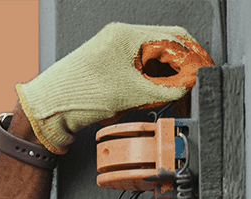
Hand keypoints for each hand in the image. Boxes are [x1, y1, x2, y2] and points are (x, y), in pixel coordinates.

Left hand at [16, 23, 214, 153]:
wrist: (48, 110)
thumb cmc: (75, 95)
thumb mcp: (132, 93)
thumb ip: (167, 88)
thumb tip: (188, 84)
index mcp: (126, 35)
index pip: (174, 38)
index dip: (193, 57)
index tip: (202, 72)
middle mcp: (119, 39)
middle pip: (165, 48)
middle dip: (180, 68)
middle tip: (191, 86)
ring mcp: (113, 52)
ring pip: (152, 60)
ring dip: (165, 78)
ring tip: (171, 95)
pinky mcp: (108, 68)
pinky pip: (138, 70)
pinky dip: (149, 83)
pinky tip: (151, 98)